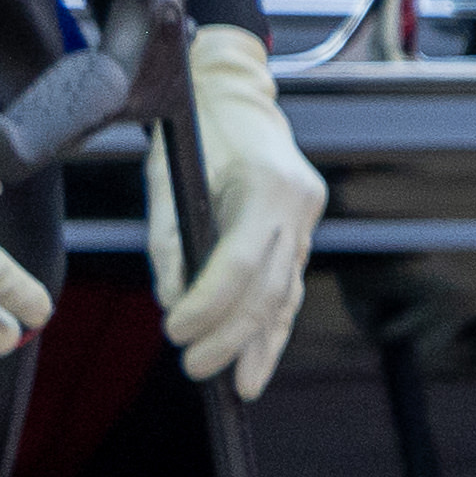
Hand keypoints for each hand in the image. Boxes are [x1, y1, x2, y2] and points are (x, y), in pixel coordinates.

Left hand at [157, 26, 322, 401]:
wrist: (235, 91)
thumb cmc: (194, 132)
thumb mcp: (167, 179)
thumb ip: (170, 243)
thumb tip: (173, 302)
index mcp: (264, 184)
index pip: (238, 263)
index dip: (208, 306)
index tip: (176, 333)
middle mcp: (297, 203)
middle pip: (268, 288)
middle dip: (233, 335)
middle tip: (197, 369)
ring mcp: (308, 218)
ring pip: (286, 293)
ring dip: (261, 343)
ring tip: (240, 386)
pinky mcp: (305, 228)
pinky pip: (289, 284)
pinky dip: (273, 323)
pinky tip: (261, 357)